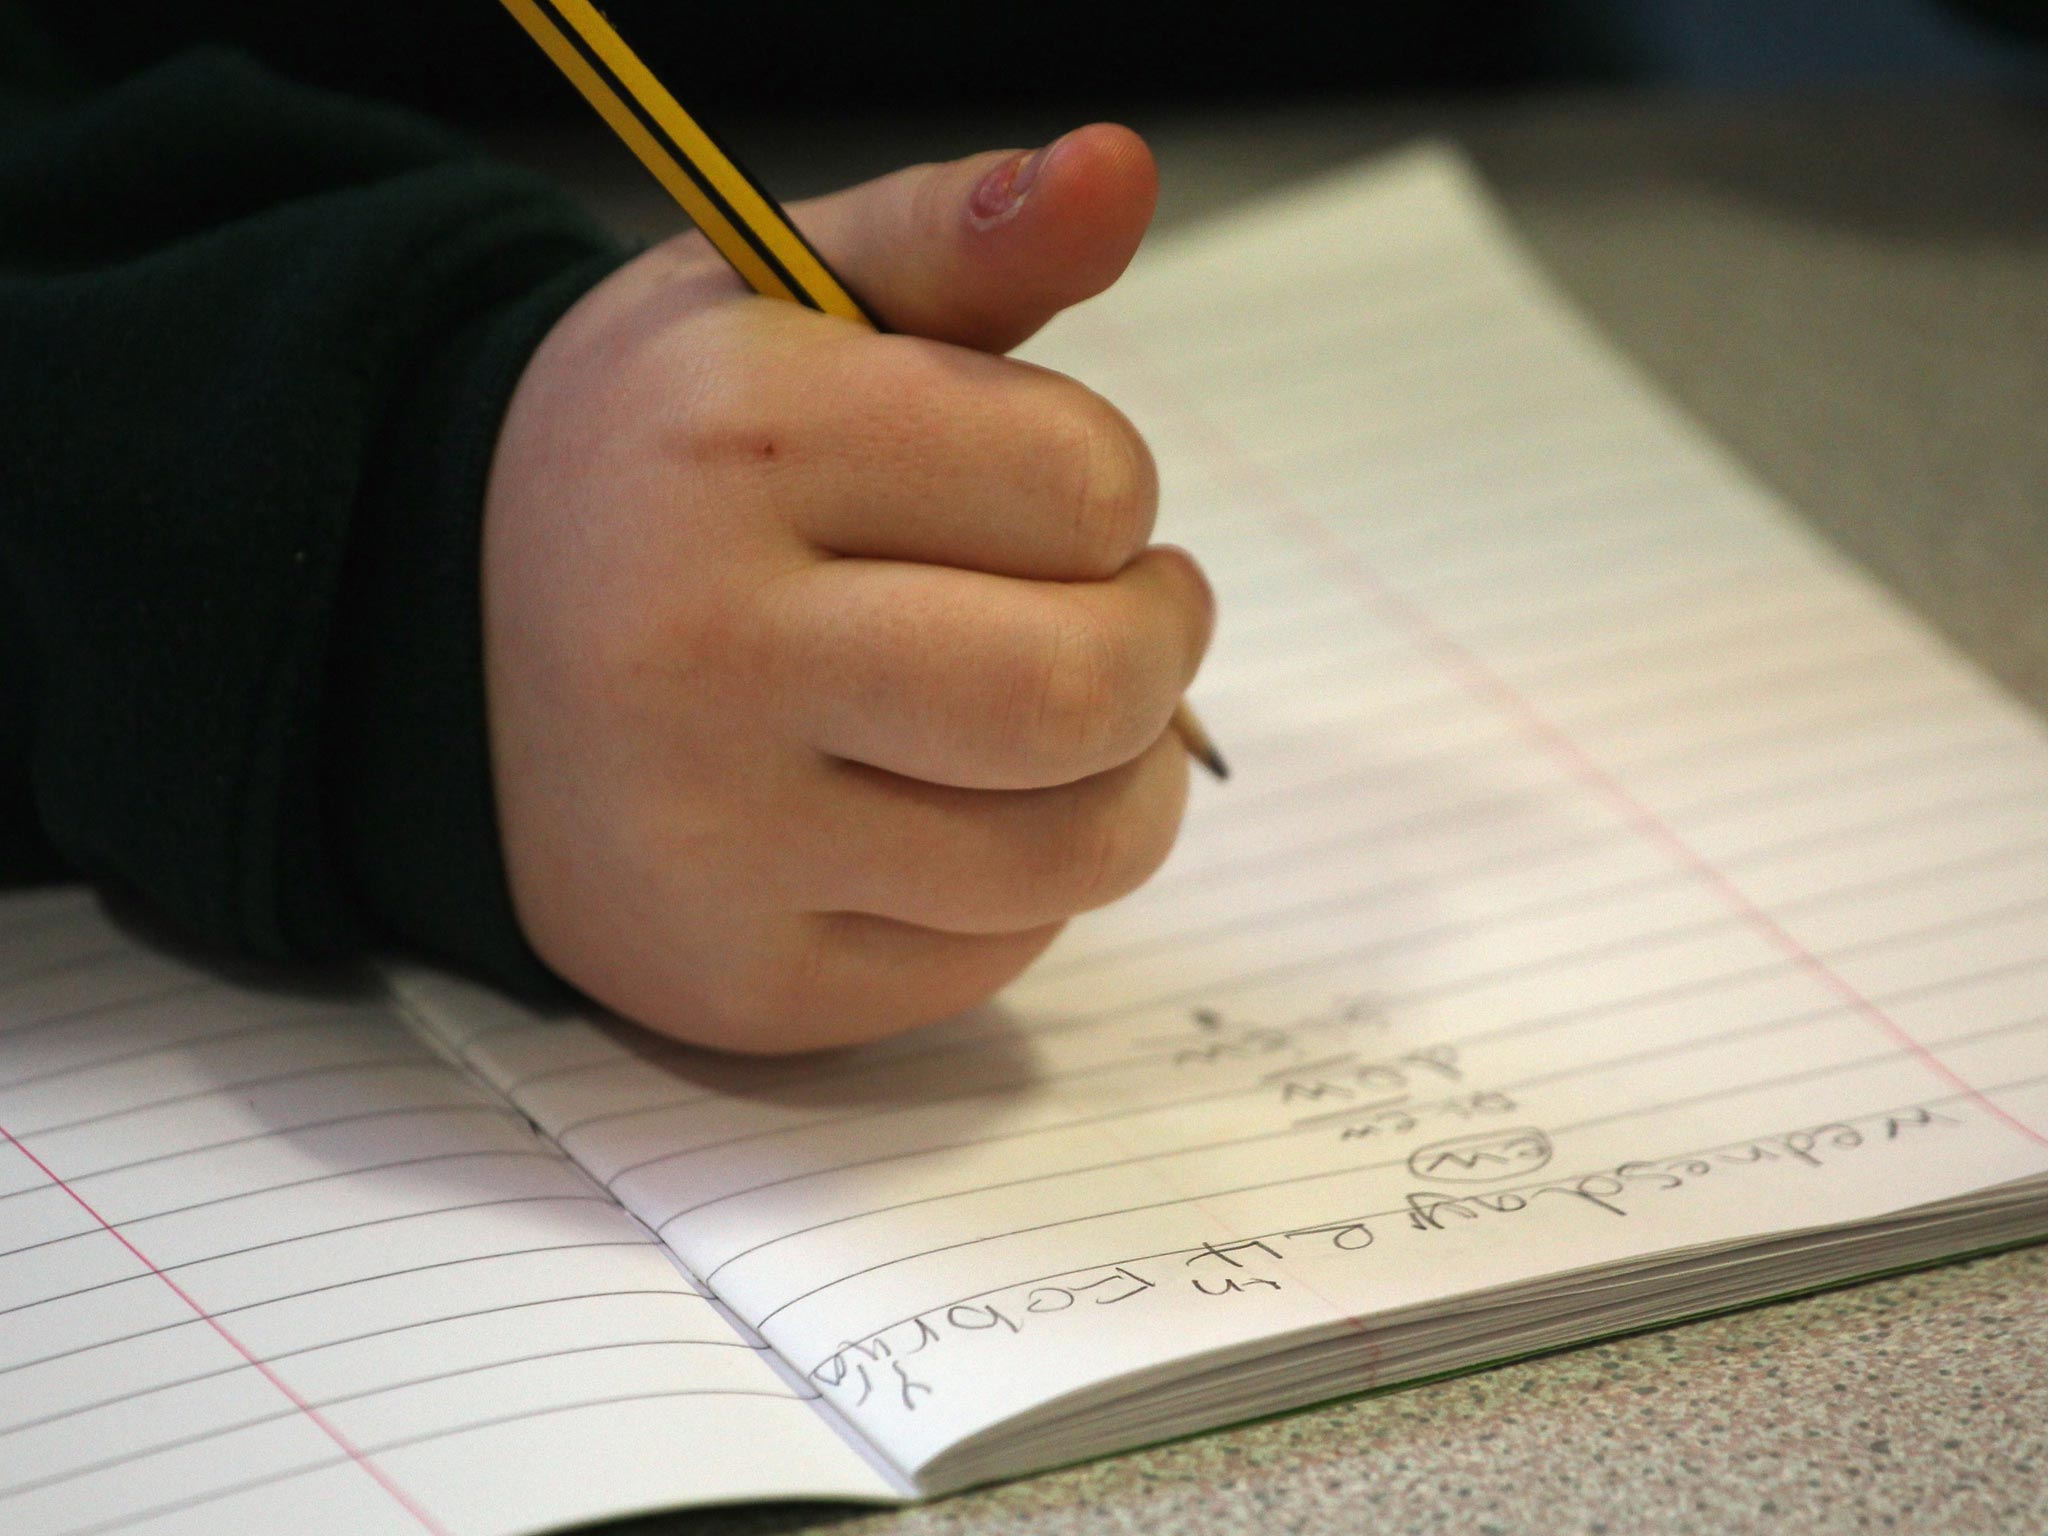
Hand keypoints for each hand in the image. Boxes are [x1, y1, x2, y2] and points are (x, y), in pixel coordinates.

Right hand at [482, 126, 1213, 1051]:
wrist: (447, 645)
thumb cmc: (668, 465)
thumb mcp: (780, 303)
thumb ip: (963, 233)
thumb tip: (1120, 168)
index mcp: (731, 445)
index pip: (1084, 485)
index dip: (1107, 486)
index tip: (1052, 494)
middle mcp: (703, 653)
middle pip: (1084, 689)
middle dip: (1155, 645)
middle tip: (1116, 616)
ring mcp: (714, 842)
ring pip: (1074, 848)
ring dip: (1121, 776)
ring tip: (1053, 715)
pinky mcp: (744, 980)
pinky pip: (999, 952)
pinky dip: (1019, 880)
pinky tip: (939, 808)